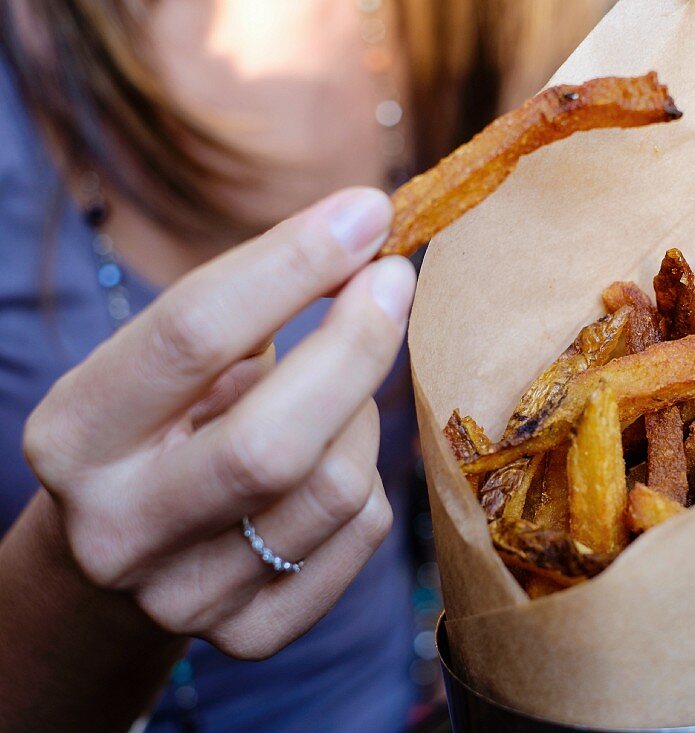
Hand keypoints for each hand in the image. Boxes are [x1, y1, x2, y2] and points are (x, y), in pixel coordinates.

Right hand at [22, 188, 415, 658]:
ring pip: (333, 488)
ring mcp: (185, 597)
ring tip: (340, 387)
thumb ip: (249, 304)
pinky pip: (360, 536)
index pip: (190, 337)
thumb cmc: (162, 423)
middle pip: (272, 441)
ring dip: (362, 414)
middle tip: (393, 280)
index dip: (291, 264)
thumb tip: (365, 231)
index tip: (365, 211)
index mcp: (77, 436)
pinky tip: (337, 454)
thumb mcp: (168, 362)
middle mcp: (119, 529)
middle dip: (355, 345)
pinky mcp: (250, 634)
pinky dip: (369, 476)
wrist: (124, 545)